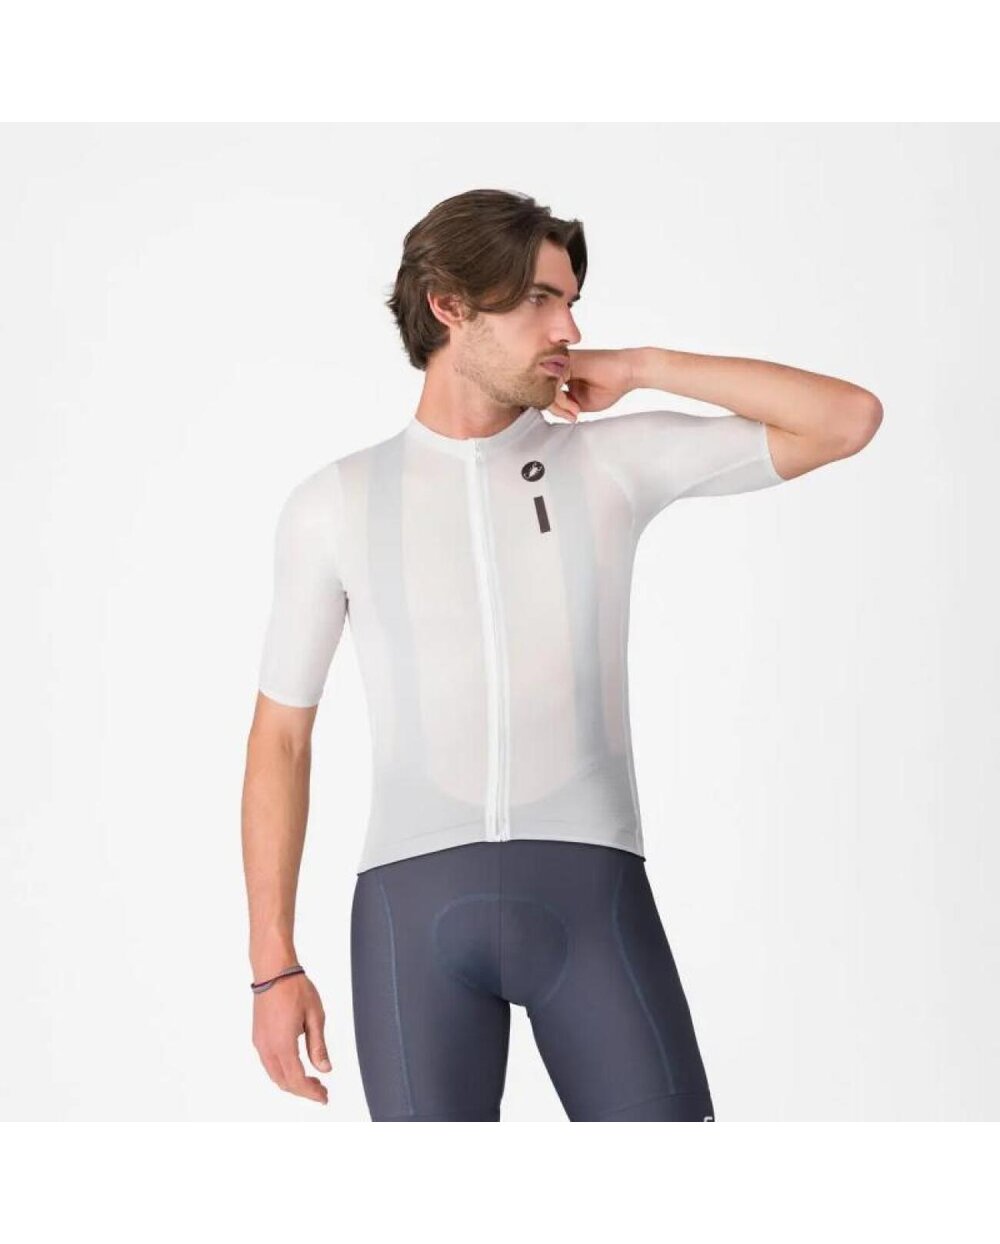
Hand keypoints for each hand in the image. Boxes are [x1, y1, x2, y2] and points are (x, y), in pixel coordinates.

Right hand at [252, 972, 330, 1104]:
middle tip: (321, 1090)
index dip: (311, 1093)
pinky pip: (269, 1064)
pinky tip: (296, 1066)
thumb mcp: (315, 1016)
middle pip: (284, 1082)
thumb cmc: (295, 988)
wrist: (273, 971)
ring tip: (311, 1080)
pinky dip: (283, 1072)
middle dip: (303, 1090)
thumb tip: (325, 1069)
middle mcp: (267, 1048)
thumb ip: (318, 1046)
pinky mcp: (258, 1037)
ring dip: (292, 1082)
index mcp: (283, 1044)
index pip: (297, 1080)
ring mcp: (260, 1043)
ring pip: (275, 1075)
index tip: (324, 1097)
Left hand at [544, 347, 642, 420]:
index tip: (570, 418)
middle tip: (573, 417)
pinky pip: (552, 383)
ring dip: (559, 406)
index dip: (554, 409)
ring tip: (576, 412)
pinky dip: (561, 399)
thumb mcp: (580, 403)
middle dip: (555, 409)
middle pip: (543, 390)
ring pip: (545, 387)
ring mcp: (561, 361)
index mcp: (562, 374)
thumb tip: (546, 410)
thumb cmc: (609, 386)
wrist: (628, 372)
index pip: (546, 392)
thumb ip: (563, 406)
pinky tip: (575, 406)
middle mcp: (559, 366)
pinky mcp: (566, 360)